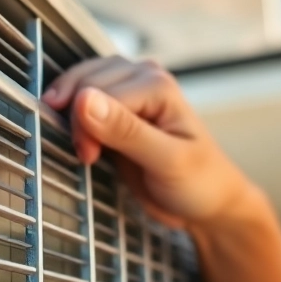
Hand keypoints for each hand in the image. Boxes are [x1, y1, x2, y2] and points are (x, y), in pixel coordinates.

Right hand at [42, 57, 254, 229]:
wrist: (208, 202)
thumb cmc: (199, 183)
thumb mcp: (166, 161)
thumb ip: (126, 131)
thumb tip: (84, 99)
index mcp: (158, 86)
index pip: (99, 92)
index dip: (85, 124)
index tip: (90, 156)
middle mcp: (144, 79)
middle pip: (86, 82)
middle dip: (76, 118)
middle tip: (87, 154)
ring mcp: (132, 91)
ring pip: (82, 84)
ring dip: (71, 113)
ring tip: (84, 147)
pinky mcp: (121, 111)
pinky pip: (86, 98)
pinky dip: (76, 114)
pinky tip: (80, 136)